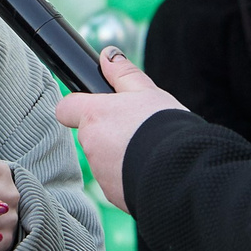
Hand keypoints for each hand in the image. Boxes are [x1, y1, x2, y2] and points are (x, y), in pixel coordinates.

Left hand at [54, 47, 182, 210]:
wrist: (184, 172)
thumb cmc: (165, 128)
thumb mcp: (147, 92)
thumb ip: (124, 74)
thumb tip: (108, 55)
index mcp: (94, 117)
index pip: (66, 108)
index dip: (79, 106)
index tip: (96, 106)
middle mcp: (91, 146)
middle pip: (91, 135)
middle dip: (109, 132)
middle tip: (138, 129)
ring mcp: (101, 174)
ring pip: (104, 159)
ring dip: (120, 154)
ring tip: (150, 150)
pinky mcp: (114, 196)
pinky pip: (117, 182)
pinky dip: (129, 176)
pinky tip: (152, 169)